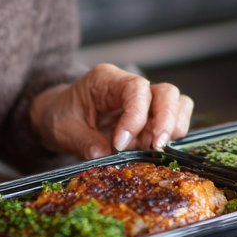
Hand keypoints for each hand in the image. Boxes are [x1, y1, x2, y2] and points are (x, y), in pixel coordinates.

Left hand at [30, 64, 194, 159]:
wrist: (58, 116)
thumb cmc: (61, 115)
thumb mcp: (63, 130)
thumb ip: (83, 141)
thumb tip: (103, 156)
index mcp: (106, 80)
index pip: (136, 88)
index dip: (136, 115)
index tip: (122, 142)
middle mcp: (131, 87)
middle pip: (166, 92)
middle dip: (166, 119)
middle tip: (157, 145)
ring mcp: (144, 103)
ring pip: (178, 104)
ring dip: (174, 128)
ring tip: (157, 148)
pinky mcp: (150, 120)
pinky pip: (174, 121)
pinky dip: (172, 136)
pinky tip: (155, 150)